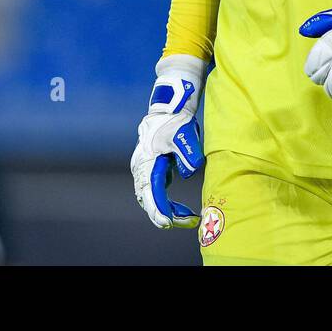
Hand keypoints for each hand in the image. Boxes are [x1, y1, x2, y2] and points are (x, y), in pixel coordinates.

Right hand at [131, 54, 205, 228]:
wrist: (169, 108)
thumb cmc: (176, 121)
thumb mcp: (184, 135)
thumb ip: (187, 154)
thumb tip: (189, 172)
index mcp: (147, 162)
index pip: (151, 192)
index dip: (160, 209)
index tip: (170, 222)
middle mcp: (141, 169)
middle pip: (148, 200)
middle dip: (166, 215)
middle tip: (188, 222)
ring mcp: (145, 169)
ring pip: (151, 198)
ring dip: (167, 210)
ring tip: (188, 218)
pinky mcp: (152, 169)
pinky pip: (156, 191)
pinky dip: (166, 202)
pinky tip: (181, 209)